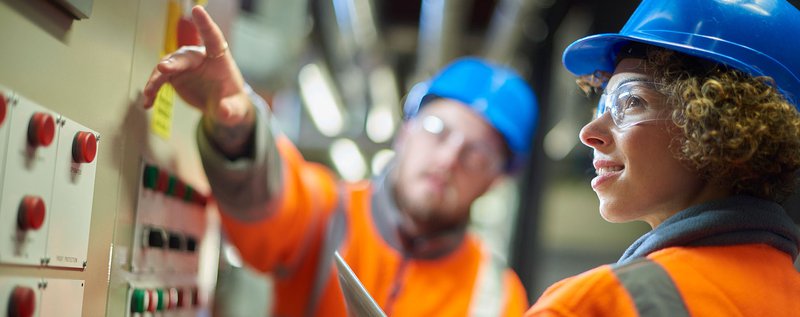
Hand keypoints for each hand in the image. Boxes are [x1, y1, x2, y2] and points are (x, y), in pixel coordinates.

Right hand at [143, 5, 251, 127]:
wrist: (221, 106)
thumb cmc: (231, 102)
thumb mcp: (234, 109)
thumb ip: (230, 110)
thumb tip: (224, 111)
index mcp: (219, 59)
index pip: (213, 38)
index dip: (205, 24)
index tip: (198, 10)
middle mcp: (200, 58)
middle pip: (185, 56)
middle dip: (174, 62)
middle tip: (162, 69)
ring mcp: (185, 65)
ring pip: (168, 66)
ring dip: (157, 78)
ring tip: (150, 92)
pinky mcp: (174, 75)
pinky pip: (160, 79)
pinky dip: (153, 90)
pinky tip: (148, 102)